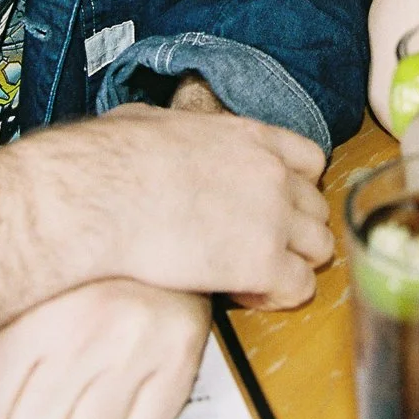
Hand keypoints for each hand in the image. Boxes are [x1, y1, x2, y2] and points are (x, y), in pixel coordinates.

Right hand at [0, 104, 329, 354]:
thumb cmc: (108, 159)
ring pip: (320, 249)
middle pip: (317, 208)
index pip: (310, 160)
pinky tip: (244, 294)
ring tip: (251, 275)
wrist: (97, 197)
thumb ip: (177, 131)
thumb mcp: (150, 122)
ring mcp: (274, 218)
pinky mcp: (263, 264)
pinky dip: (278, 296)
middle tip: (255, 246)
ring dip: (291, 264)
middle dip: (292, 230)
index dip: (293, 187)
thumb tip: (155, 131)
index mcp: (251, 137)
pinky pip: (300, 289)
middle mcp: (274, 174)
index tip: (270, 204)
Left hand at [0, 280, 208, 418]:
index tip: (7, 392)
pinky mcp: (179, 362)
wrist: (158, 215)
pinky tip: (123, 389)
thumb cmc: (80, 270)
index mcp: (33, 313)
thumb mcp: (23, 305)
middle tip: (48, 392)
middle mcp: (85, 330)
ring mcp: (137, 348)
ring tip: (82, 393)